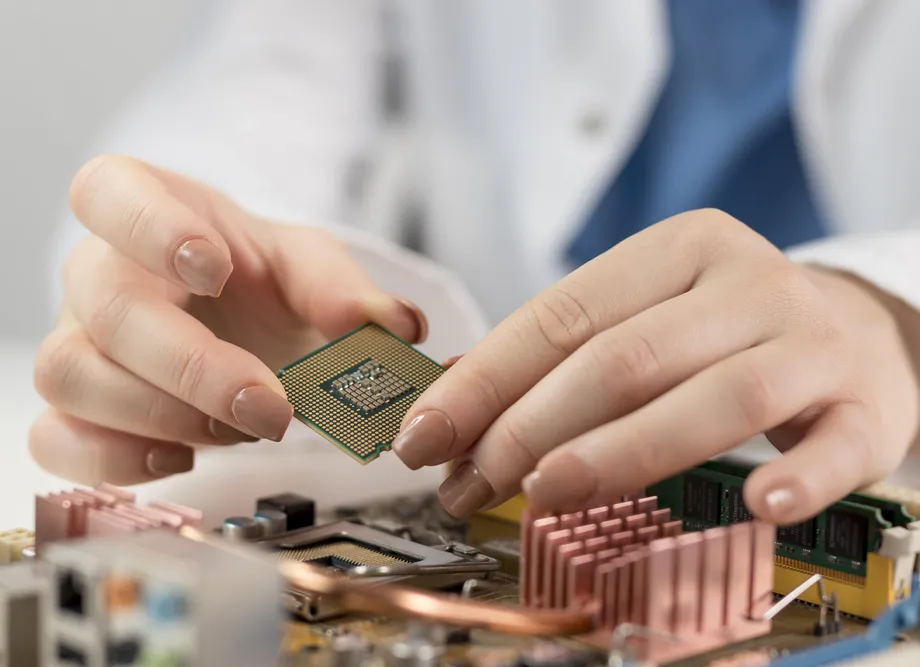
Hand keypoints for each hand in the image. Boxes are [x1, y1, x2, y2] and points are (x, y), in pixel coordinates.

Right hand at [31, 155, 425, 484]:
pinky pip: (55, 438)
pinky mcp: (72, 407)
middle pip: (106, 304)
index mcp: (146, 208)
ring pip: (70, 374)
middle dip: (192, 365)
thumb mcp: (308, 268)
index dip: (150, 226)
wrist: (232, 322)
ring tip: (239, 430)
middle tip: (271, 407)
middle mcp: (98, 272)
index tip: (214, 267)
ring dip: (161, 416)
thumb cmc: (256, 281)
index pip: (110, 190)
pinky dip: (115, 460)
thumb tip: (397, 326)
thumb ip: (345, 291)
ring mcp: (76, 339)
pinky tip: (182, 460)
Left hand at [393, 210, 919, 521]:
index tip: (424, 437)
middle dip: (531, 429)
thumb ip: (559, 353)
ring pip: (715, 400)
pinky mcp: (868, 405)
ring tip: (549, 497)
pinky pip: (836, 447)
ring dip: (623, 454)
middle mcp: (747, 283)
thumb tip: (452, 402)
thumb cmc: (724, 329)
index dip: (484, 381)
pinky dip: (796, 478)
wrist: (857, 328)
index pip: (562, 315)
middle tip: (471, 486)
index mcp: (678, 248)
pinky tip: (755, 507)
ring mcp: (813, 342)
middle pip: (624, 359)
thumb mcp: (645, 313)